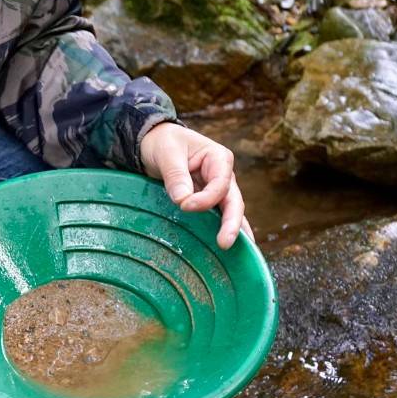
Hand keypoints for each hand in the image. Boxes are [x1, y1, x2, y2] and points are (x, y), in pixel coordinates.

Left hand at [139, 121, 252, 248]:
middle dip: (231, 223)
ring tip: (242, 255)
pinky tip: (234, 250)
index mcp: (218, 158)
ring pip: (230, 212)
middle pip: (233, 201)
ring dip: (234, 231)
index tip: (185, 206)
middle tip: (225, 243)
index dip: (206, 198)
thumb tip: (183, 200)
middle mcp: (223, 175)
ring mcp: (218, 189)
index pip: (220, 184)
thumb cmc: (164, 142)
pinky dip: (226, 230)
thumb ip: (176, 175)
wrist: (154, 143)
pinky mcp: (207, 200)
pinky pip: (219, 216)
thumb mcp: (167, 153)